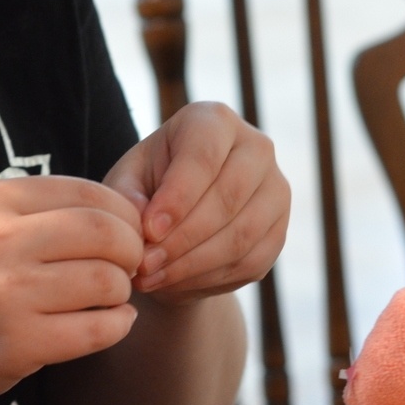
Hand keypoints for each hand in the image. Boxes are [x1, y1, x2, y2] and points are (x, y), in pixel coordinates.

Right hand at [0, 176, 145, 404]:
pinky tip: (111, 324)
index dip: (125, 216)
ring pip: (107, 281)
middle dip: (132, 252)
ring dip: (121, 292)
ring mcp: (8, 292)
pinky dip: (117, 326)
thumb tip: (127, 215)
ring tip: (110, 299)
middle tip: (128, 269)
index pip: (90, 193)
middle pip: (107, 233)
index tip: (128, 236)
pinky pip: (98, 329)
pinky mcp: (19, 342)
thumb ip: (41, 214)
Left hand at [103, 102, 288, 304]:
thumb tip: (142, 224)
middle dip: (182, 238)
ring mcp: (276, 190)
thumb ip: (125, 196)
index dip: (177, 197)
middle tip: (144, 265)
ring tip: (153, 278)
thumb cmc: (148, 187)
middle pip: (228, 197)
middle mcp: (256, 148)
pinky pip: (251, 262)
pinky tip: (176, 284)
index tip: (148, 231)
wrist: (180, 216)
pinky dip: (210, 279)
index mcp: (214, 121)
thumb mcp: (126, 182)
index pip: (204, 157)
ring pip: (242, 235)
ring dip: (193, 265)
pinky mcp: (279, 231)